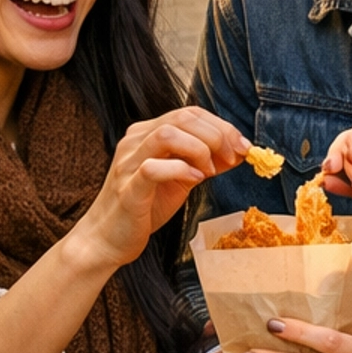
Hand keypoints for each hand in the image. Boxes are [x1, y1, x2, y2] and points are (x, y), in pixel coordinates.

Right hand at [75, 108, 247, 273]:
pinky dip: (179, 170)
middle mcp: (135, 140)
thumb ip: (205, 162)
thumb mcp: (181, 179)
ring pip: (167, 134)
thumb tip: (239, 152)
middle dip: (216, 135)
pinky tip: (194, 180)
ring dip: (198, 149)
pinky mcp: (127, 188)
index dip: (221, 126)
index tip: (243, 146)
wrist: (109, 239)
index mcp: (148, 133)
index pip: (189, 113)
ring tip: (208, 172)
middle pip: (182, 117)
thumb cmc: (145, 208)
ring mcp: (128, 163)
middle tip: (233, 158)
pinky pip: (152, 168)